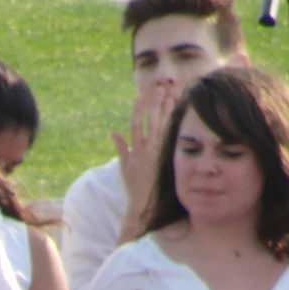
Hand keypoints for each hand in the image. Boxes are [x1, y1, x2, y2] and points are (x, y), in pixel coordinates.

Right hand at [111, 80, 176, 199]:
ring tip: (170, 96)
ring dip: (165, 110)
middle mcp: (147, 149)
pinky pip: (169, 136)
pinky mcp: (165, 156)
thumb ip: (121, 148)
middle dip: (154, 105)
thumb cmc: (133, 184)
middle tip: (159, 89)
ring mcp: (157, 152)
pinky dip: (171, 123)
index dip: (137, 110)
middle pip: (150, 122)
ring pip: (162, 127)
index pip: (135, 125)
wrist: (145, 201)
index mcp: (135, 150)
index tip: (140, 96)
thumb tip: (113, 132)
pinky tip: (175, 113)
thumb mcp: (124, 166)